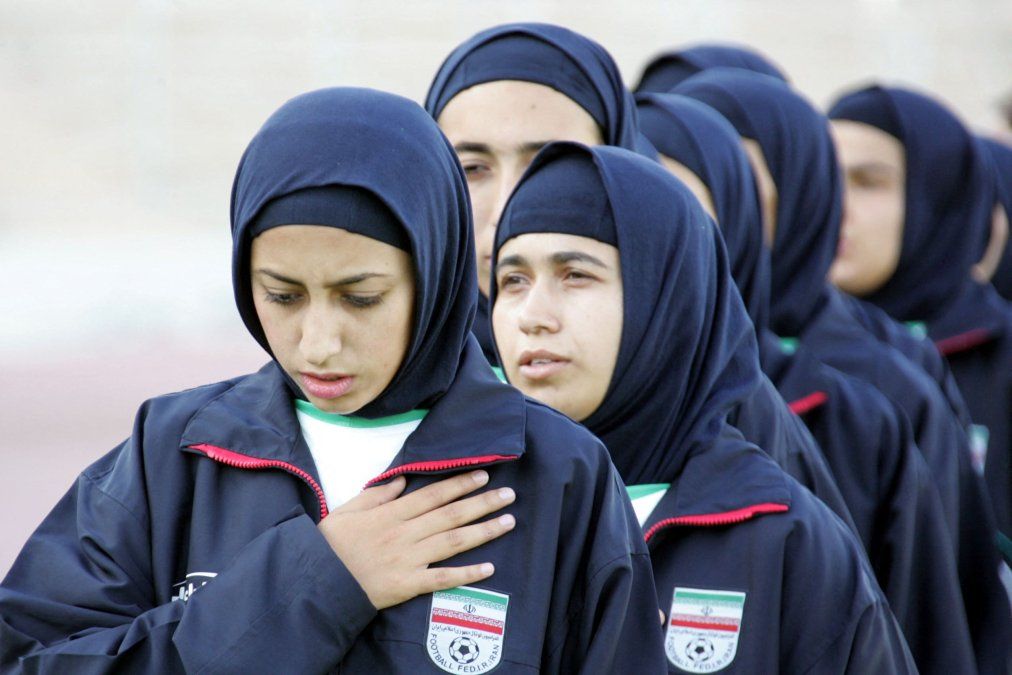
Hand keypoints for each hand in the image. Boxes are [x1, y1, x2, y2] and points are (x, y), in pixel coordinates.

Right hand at [318, 470, 515, 609]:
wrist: (317, 581)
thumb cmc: (331, 545)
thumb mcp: (348, 510)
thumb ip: (377, 495)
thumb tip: (403, 481)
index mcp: (391, 514)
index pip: (433, 495)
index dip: (460, 484)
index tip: (483, 476)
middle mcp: (404, 533)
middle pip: (451, 515)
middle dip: (482, 503)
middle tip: (509, 495)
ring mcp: (408, 559)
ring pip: (453, 542)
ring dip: (483, 531)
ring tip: (508, 521)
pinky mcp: (407, 584)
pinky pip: (442, 578)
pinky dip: (466, 573)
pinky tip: (489, 568)